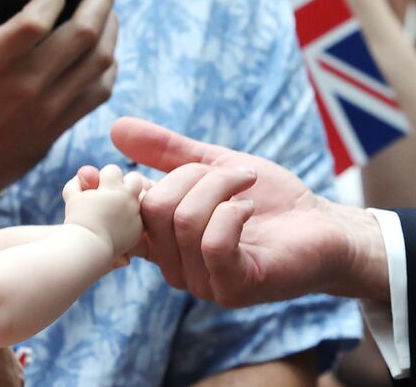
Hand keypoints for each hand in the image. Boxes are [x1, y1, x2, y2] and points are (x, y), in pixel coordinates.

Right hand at [0, 0, 117, 232]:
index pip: (39, 17)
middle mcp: (25, 83)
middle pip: (83, 32)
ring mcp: (47, 107)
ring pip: (100, 59)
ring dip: (111, 27)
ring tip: (108, 9)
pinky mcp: (59, 125)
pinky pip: (100, 90)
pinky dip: (109, 65)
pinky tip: (105, 50)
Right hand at [63, 164, 149, 258]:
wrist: (88, 248)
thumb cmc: (77, 221)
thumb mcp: (71, 198)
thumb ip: (76, 183)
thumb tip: (80, 177)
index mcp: (112, 187)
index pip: (113, 170)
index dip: (105, 177)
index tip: (99, 187)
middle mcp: (127, 198)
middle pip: (135, 178)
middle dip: (125, 183)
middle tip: (114, 193)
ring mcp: (135, 213)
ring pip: (140, 198)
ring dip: (129, 200)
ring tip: (116, 209)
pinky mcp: (139, 229)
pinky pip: (140, 217)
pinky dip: (132, 218)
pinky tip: (120, 224)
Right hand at [110, 117, 389, 307]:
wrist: (324, 226)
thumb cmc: (271, 200)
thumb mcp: (213, 165)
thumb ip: (166, 152)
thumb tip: (116, 128)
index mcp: (164, 241)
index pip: (118, 220)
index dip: (107, 192)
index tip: (90, 171)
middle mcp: (176, 267)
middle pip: (153, 210)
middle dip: (193, 175)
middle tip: (229, 173)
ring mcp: (203, 282)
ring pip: (183, 220)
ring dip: (220, 186)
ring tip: (246, 183)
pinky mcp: (234, 287)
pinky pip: (213, 243)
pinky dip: (232, 212)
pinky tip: (249, 208)